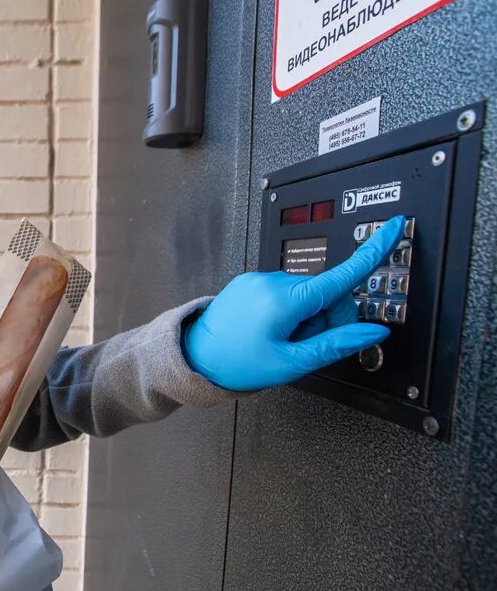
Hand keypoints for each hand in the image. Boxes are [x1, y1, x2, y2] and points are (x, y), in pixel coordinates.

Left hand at [183, 215, 405, 391]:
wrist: (195, 357)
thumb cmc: (237, 363)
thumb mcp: (291, 362)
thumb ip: (335, 344)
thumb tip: (372, 332)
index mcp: (285, 299)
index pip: (341, 274)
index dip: (373, 251)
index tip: (395, 227)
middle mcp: (272, 281)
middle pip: (328, 293)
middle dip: (327, 320)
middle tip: (303, 346)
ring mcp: (260, 279)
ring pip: (308, 294)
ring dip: (306, 318)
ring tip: (281, 340)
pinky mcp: (251, 281)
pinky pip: (286, 292)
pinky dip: (289, 311)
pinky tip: (271, 329)